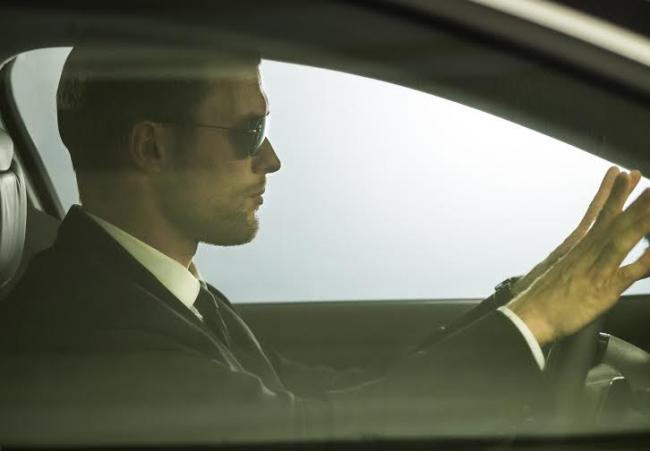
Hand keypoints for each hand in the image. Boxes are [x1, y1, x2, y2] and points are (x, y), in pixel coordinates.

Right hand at [508, 169, 649, 344]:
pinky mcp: (603, 290)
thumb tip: (577, 255)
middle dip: (629, 197)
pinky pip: (629, 273)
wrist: (528, 317)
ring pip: (621, 238)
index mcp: (577, 249)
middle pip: (612, 221)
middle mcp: (586, 254)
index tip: (622, 175)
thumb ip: (571, 261)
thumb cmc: (541, 300)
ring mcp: (595, 269)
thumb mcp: (556, 274)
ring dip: (640, 218)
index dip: (612, 194)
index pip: (598, 216)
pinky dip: (645, 261)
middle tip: (638, 174)